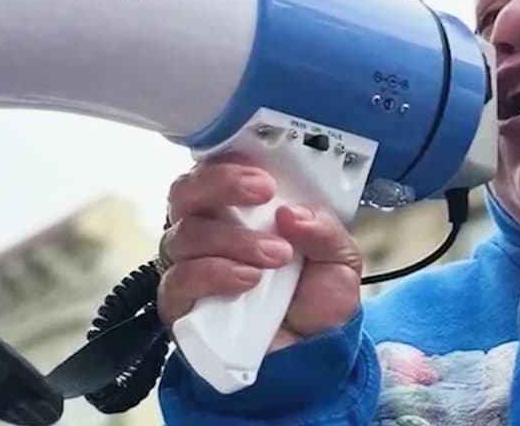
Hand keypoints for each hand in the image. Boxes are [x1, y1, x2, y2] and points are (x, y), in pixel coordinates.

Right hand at [156, 155, 363, 352]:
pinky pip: (179, 280)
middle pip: (186, 191)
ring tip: (276, 256)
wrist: (313, 358)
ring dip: (234, 238)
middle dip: (221, 184)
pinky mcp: (180, 306)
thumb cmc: (317, 302)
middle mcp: (208, 232)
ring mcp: (190, 267)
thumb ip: (324, 229)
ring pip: (186, 234)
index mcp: (241, 210)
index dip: (228, 161)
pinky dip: (215, 274)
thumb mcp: (340, 259)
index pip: (215, 170)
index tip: (264, 171)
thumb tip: (292, 213)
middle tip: (263, 192)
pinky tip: (248, 281)